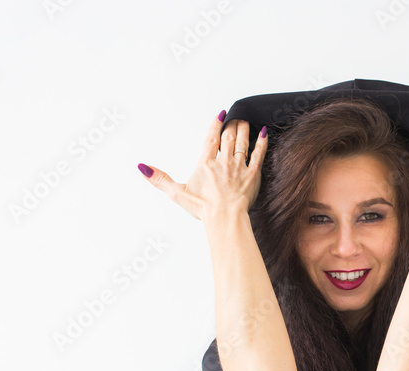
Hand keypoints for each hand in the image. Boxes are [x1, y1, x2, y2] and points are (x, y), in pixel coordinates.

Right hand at [138, 111, 267, 221]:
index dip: (216, 125)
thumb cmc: (203, 208)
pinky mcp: (253, 175)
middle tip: (234, 117)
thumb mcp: (177, 193)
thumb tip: (143, 168)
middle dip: (232, 125)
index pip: (211, 138)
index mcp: (206, 163)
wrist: (225, 217)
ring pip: (243, 142)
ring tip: (245, 121)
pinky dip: (262, 142)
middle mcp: (224, 161)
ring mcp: (239, 167)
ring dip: (244, 129)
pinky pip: (259, 155)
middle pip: (229, 137)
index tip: (220, 115)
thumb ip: (160, 178)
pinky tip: (265, 134)